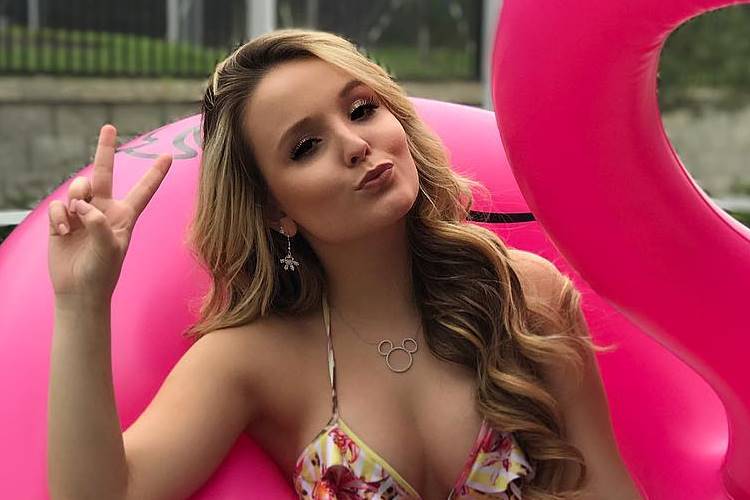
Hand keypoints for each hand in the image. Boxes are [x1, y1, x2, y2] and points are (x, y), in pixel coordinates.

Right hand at [48, 124, 171, 300]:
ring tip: (73, 220)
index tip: (169, 155)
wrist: (78, 290)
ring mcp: (83, 213)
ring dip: (74, 198)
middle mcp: (104, 209)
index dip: (155, 173)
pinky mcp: (63, 219)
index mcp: (125, 216)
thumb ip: (99, 223)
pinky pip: (59, 205)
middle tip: (110, 127)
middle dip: (106, 149)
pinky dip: (59, 217)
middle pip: (105, 173)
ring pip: (77, 188)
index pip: (144, 190)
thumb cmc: (102, 272)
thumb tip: (81, 205)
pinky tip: (62, 233)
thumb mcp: (109, 248)